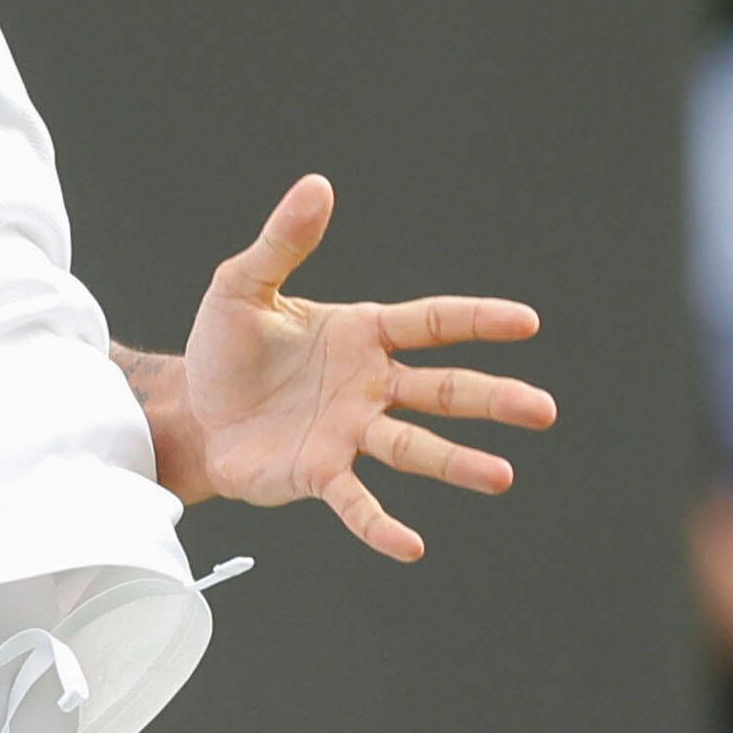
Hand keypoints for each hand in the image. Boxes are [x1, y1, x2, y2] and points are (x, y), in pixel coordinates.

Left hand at [176, 174, 554, 559]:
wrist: (189, 411)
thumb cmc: (223, 347)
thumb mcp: (243, 285)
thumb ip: (282, 242)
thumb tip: (316, 185)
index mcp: (361, 335)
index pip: (431, 324)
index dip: (477, 321)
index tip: (526, 322)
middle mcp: (369, 386)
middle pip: (443, 392)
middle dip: (493, 400)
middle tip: (543, 411)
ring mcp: (349, 433)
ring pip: (414, 449)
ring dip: (457, 464)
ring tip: (501, 476)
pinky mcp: (320, 474)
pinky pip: (357, 501)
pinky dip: (382, 526)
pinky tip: (411, 547)